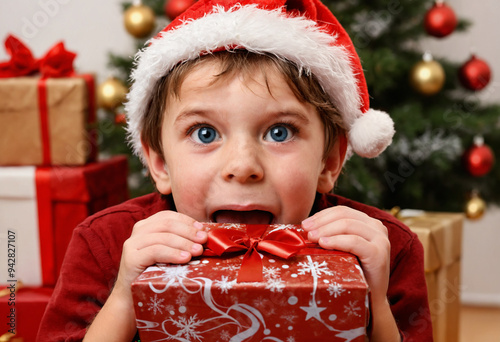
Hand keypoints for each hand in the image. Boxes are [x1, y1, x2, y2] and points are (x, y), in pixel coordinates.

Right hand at [84, 211, 207, 341]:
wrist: (132, 298)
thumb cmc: (155, 275)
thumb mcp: (169, 255)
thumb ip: (180, 243)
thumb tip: (204, 237)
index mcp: (147, 226)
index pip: (169, 216)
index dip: (187, 221)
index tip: (203, 230)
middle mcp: (138, 231)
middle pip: (168, 224)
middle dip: (189, 232)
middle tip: (204, 241)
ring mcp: (132, 244)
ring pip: (163, 236)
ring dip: (184, 243)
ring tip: (198, 251)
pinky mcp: (131, 258)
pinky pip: (155, 251)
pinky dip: (173, 253)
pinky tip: (185, 258)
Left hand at [302, 206, 389, 302]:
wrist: (369, 299)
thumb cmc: (352, 273)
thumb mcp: (342, 248)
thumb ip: (332, 235)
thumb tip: (304, 227)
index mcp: (368, 223)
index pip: (342, 211)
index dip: (321, 215)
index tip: (304, 224)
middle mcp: (377, 227)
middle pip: (344, 215)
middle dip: (321, 221)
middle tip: (305, 231)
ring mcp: (380, 240)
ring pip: (348, 225)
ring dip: (325, 230)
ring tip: (311, 238)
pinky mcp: (379, 253)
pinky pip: (354, 242)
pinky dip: (336, 241)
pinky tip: (323, 244)